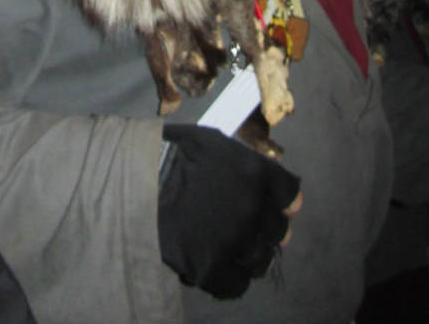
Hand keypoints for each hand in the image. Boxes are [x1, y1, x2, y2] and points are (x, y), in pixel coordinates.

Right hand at [158, 123, 300, 298]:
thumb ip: (245, 162)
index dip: (284, 202)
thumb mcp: (215, 143)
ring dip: (249, 254)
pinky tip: (216, 264)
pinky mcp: (213, 269)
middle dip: (265, 228)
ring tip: (230, 247)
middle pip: (278, 231)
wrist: (137, 181)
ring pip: (260, 260)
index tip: (277, 206)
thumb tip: (264, 178)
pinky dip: (229, 277)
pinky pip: (237, 285)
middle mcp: (253, 210)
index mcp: (257, 175)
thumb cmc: (174, 154)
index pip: (291, 196)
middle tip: (247, 225)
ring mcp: (235, 242)